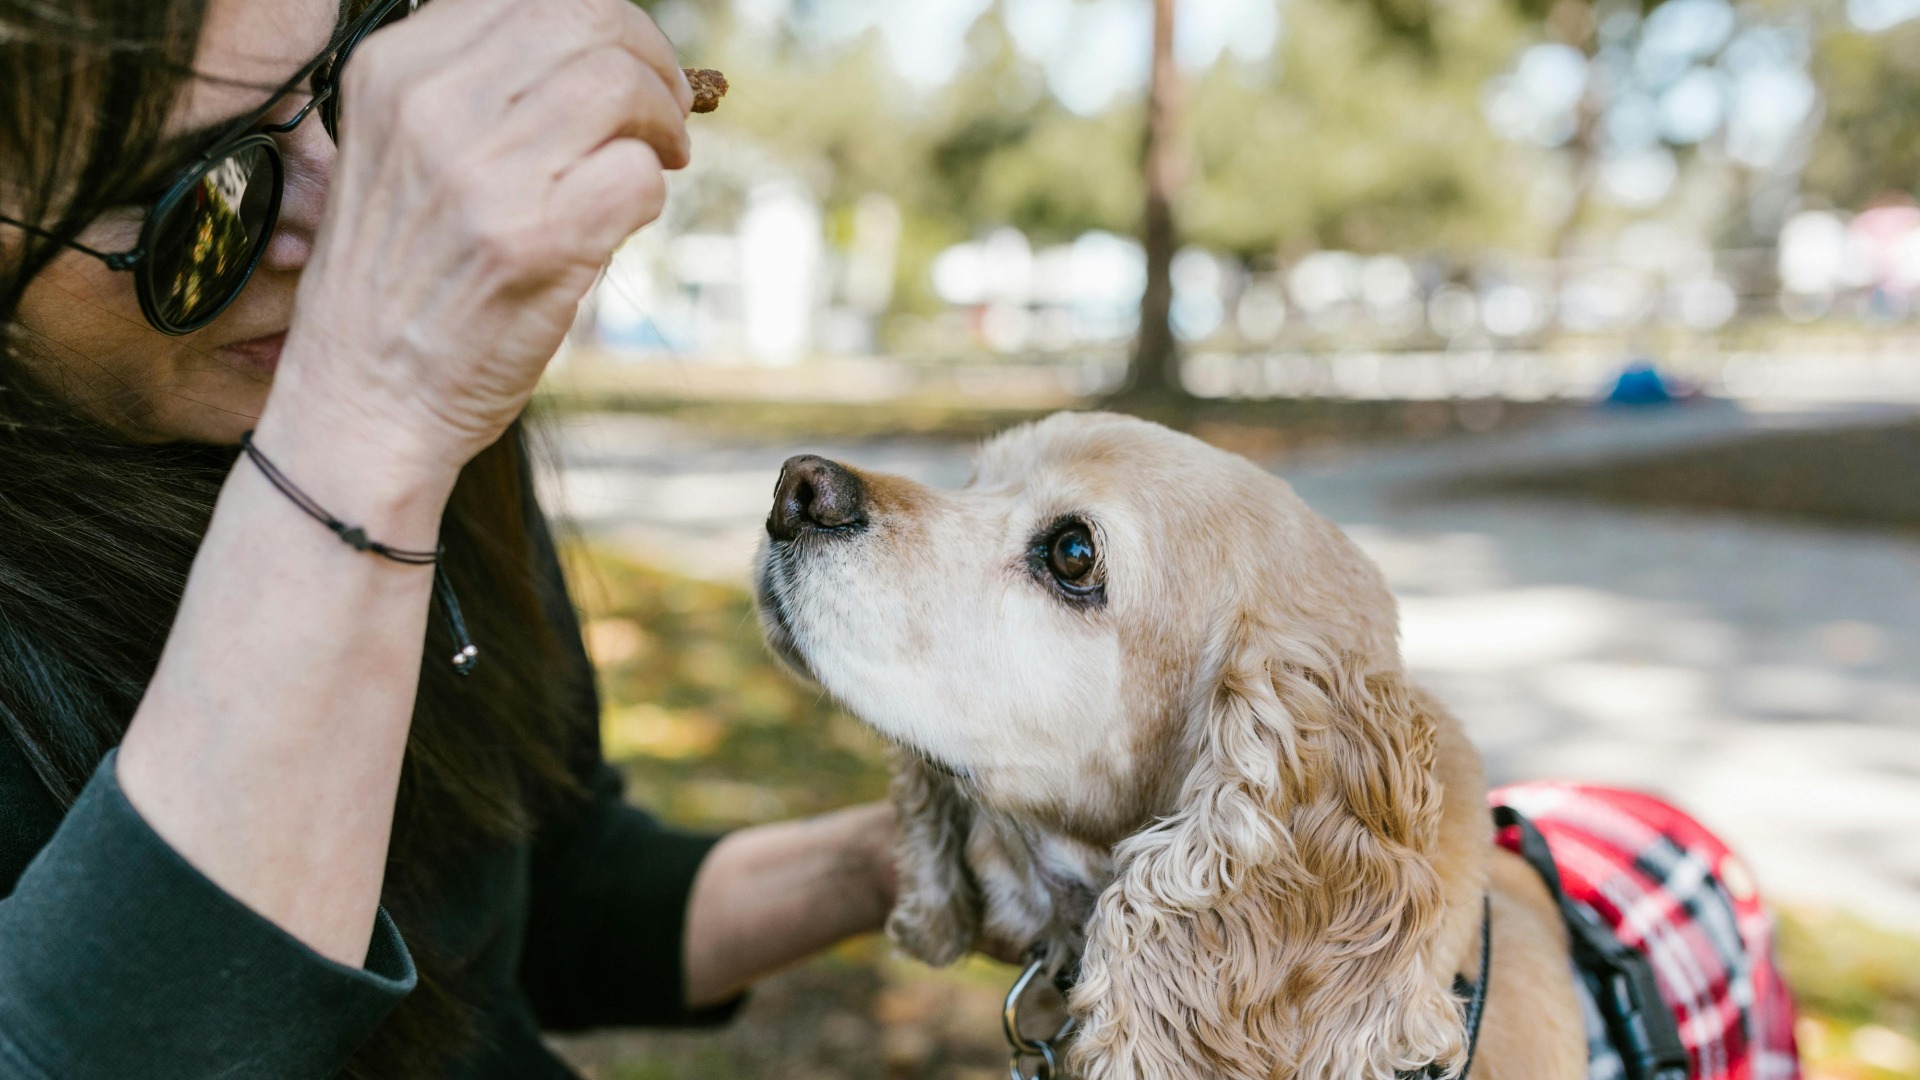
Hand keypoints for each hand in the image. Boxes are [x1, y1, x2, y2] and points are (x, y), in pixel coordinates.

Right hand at [273, 0, 691, 477]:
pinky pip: (638, 176)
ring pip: (621, 86)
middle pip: (588, 21)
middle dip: (651, 62)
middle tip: (667, 113)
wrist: (361, 402)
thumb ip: (474, 91)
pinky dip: (652, 193)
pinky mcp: (535, 243)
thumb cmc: (398, 282)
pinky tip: (625, 219)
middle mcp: (432, 107)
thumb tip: (596, 49)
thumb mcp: (401, 152)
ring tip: (660, 157)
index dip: (604, 24)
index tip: (629, 69)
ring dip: (664, 122)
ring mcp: (483, 175)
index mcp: (394, 69)